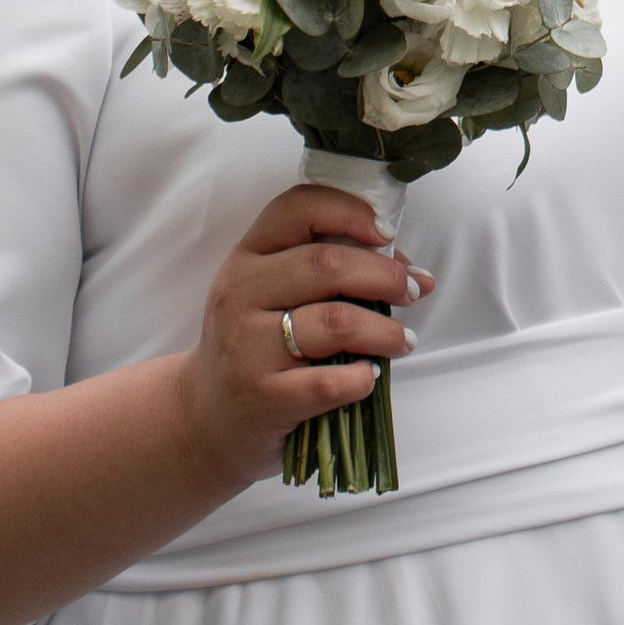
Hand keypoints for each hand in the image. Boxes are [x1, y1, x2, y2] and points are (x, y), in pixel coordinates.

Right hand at [179, 181, 429, 498]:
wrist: (205, 416)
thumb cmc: (256, 346)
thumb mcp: (277, 297)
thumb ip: (337, 274)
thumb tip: (418, 275)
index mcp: (247, 256)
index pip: (296, 208)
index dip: (349, 211)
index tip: (386, 233)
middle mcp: (240, 293)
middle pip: (326, 264)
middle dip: (384, 276)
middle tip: (411, 293)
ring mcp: (246, 345)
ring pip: (335, 322)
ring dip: (385, 330)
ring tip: (403, 340)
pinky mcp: (261, 396)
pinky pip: (327, 381)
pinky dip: (361, 378)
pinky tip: (369, 376)